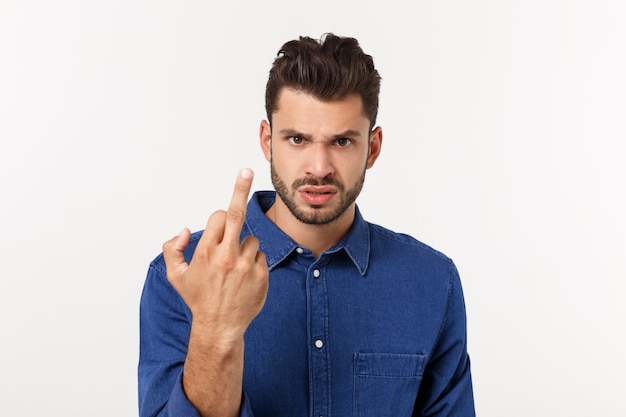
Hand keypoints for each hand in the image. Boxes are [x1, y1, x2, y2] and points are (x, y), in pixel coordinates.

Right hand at [162, 168, 268, 341]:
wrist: (220, 327)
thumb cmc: (198, 299)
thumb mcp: (175, 276)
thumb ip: (172, 249)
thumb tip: (184, 230)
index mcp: (206, 252)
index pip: (219, 216)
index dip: (221, 217)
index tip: (227, 207)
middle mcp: (227, 256)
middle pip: (237, 214)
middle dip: (240, 189)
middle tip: (247, 170)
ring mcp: (247, 266)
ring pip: (252, 239)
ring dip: (244, 247)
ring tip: (234, 269)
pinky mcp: (262, 274)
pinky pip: (261, 255)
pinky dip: (254, 262)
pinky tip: (244, 278)